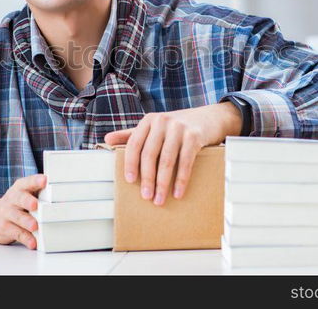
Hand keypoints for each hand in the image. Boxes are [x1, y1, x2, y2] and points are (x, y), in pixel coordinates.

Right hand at [0, 174, 46, 248]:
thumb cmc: (15, 204)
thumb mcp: (23, 193)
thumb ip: (38, 191)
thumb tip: (61, 193)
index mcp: (20, 188)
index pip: (28, 182)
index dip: (35, 181)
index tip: (44, 180)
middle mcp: (13, 199)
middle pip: (20, 198)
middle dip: (28, 201)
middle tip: (35, 205)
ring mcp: (7, 214)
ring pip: (18, 217)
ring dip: (27, 221)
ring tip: (34, 226)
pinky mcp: (5, 228)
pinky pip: (17, 233)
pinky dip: (26, 238)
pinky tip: (32, 242)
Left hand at [104, 102, 241, 205]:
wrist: (210, 118)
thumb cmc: (178, 125)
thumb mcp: (154, 126)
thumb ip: (132, 133)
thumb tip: (107, 139)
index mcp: (149, 120)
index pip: (134, 143)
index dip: (131, 163)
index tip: (130, 180)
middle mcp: (162, 121)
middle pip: (150, 154)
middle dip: (147, 178)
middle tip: (146, 196)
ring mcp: (179, 128)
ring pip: (167, 160)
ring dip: (163, 183)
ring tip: (160, 199)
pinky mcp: (194, 136)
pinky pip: (186, 162)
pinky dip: (181, 179)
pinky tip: (177, 192)